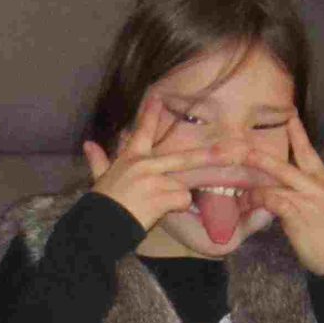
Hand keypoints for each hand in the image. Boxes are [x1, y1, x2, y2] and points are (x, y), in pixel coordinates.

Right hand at [82, 98, 250, 235]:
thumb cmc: (101, 203)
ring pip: (184, 186)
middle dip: (210, 155)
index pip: (142, 131)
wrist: (98, 224)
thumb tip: (88, 144)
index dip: (151, 114)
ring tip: (166, 202)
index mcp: (131, 158)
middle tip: (235, 150)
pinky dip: (175, 208)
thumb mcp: (100, 179)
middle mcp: (145, 166)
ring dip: (179, 196)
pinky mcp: (161, 197)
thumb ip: (98, 160)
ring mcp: (155, 181)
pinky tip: (161, 212)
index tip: (158, 97)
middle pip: (184, 158)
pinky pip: (181, 201)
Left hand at [238, 117, 323, 274]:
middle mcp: (317, 185)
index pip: (309, 152)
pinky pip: (272, 199)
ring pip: (275, 180)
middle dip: (262, 156)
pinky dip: (258, 200)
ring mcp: (308, 198)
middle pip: (286, 163)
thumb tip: (282, 188)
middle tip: (243, 148)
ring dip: (254, 185)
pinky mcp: (298, 214)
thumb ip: (306, 193)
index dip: (298, 133)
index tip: (290, 115)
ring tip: (240, 187)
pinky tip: (248, 205)